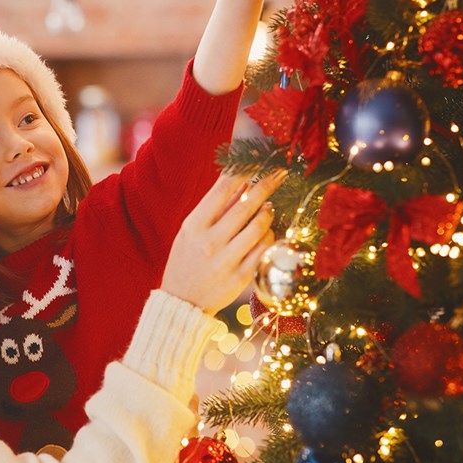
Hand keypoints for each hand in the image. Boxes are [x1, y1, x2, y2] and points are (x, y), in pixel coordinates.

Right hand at [160, 170, 286, 312]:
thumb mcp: (191, 231)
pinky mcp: (240, 277)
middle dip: (267, 184)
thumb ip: (215, 208)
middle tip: (280, 173)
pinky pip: (264, 250)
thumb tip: (242, 182)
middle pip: (246, 205)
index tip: (259, 161)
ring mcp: (226, 260)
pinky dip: (269, 237)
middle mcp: (210, 241)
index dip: (245, 170)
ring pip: (259, 227)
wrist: (181, 301)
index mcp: (194, 225)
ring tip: (269, 207)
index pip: (223, 189)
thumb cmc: (186, 260)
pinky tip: (267, 232)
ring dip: (268, 212)